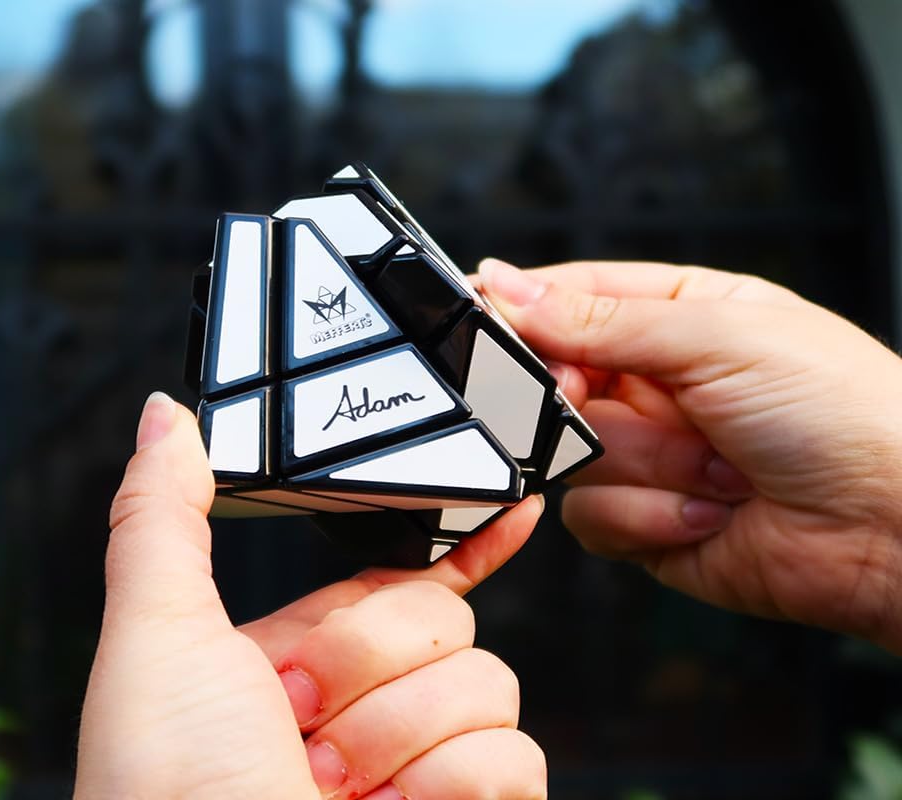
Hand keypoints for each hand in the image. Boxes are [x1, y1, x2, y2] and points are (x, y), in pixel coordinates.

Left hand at [73, 391, 547, 799]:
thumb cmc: (163, 791)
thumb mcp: (153, 638)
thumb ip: (164, 517)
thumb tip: (166, 413)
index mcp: (294, 655)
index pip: (396, 574)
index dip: (458, 536)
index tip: (514, 500)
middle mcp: (362, 710)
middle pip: (441, 613)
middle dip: (365, 660)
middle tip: (294, 718)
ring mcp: (418, 770)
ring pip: (487, 680)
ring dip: (397, 732)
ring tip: (324, 787)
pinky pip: (518, 756)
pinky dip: (450, 781)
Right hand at [478, 259, 901, 653]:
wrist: (899, 532)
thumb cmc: (844, 412)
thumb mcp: (720, 335)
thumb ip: (602, 319)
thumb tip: (508, 286)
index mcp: (683, 318)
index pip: (575, 297)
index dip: (524, 307)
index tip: (477, 315)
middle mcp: (659, 386)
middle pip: (553, 380)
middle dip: (575, 397)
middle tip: (591, 398)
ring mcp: (651, 456)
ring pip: (568, 454)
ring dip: (642, 463)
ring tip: (714, 468)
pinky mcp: (646, 523)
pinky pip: (590, 518)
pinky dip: (646, 517)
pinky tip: (709, 513)